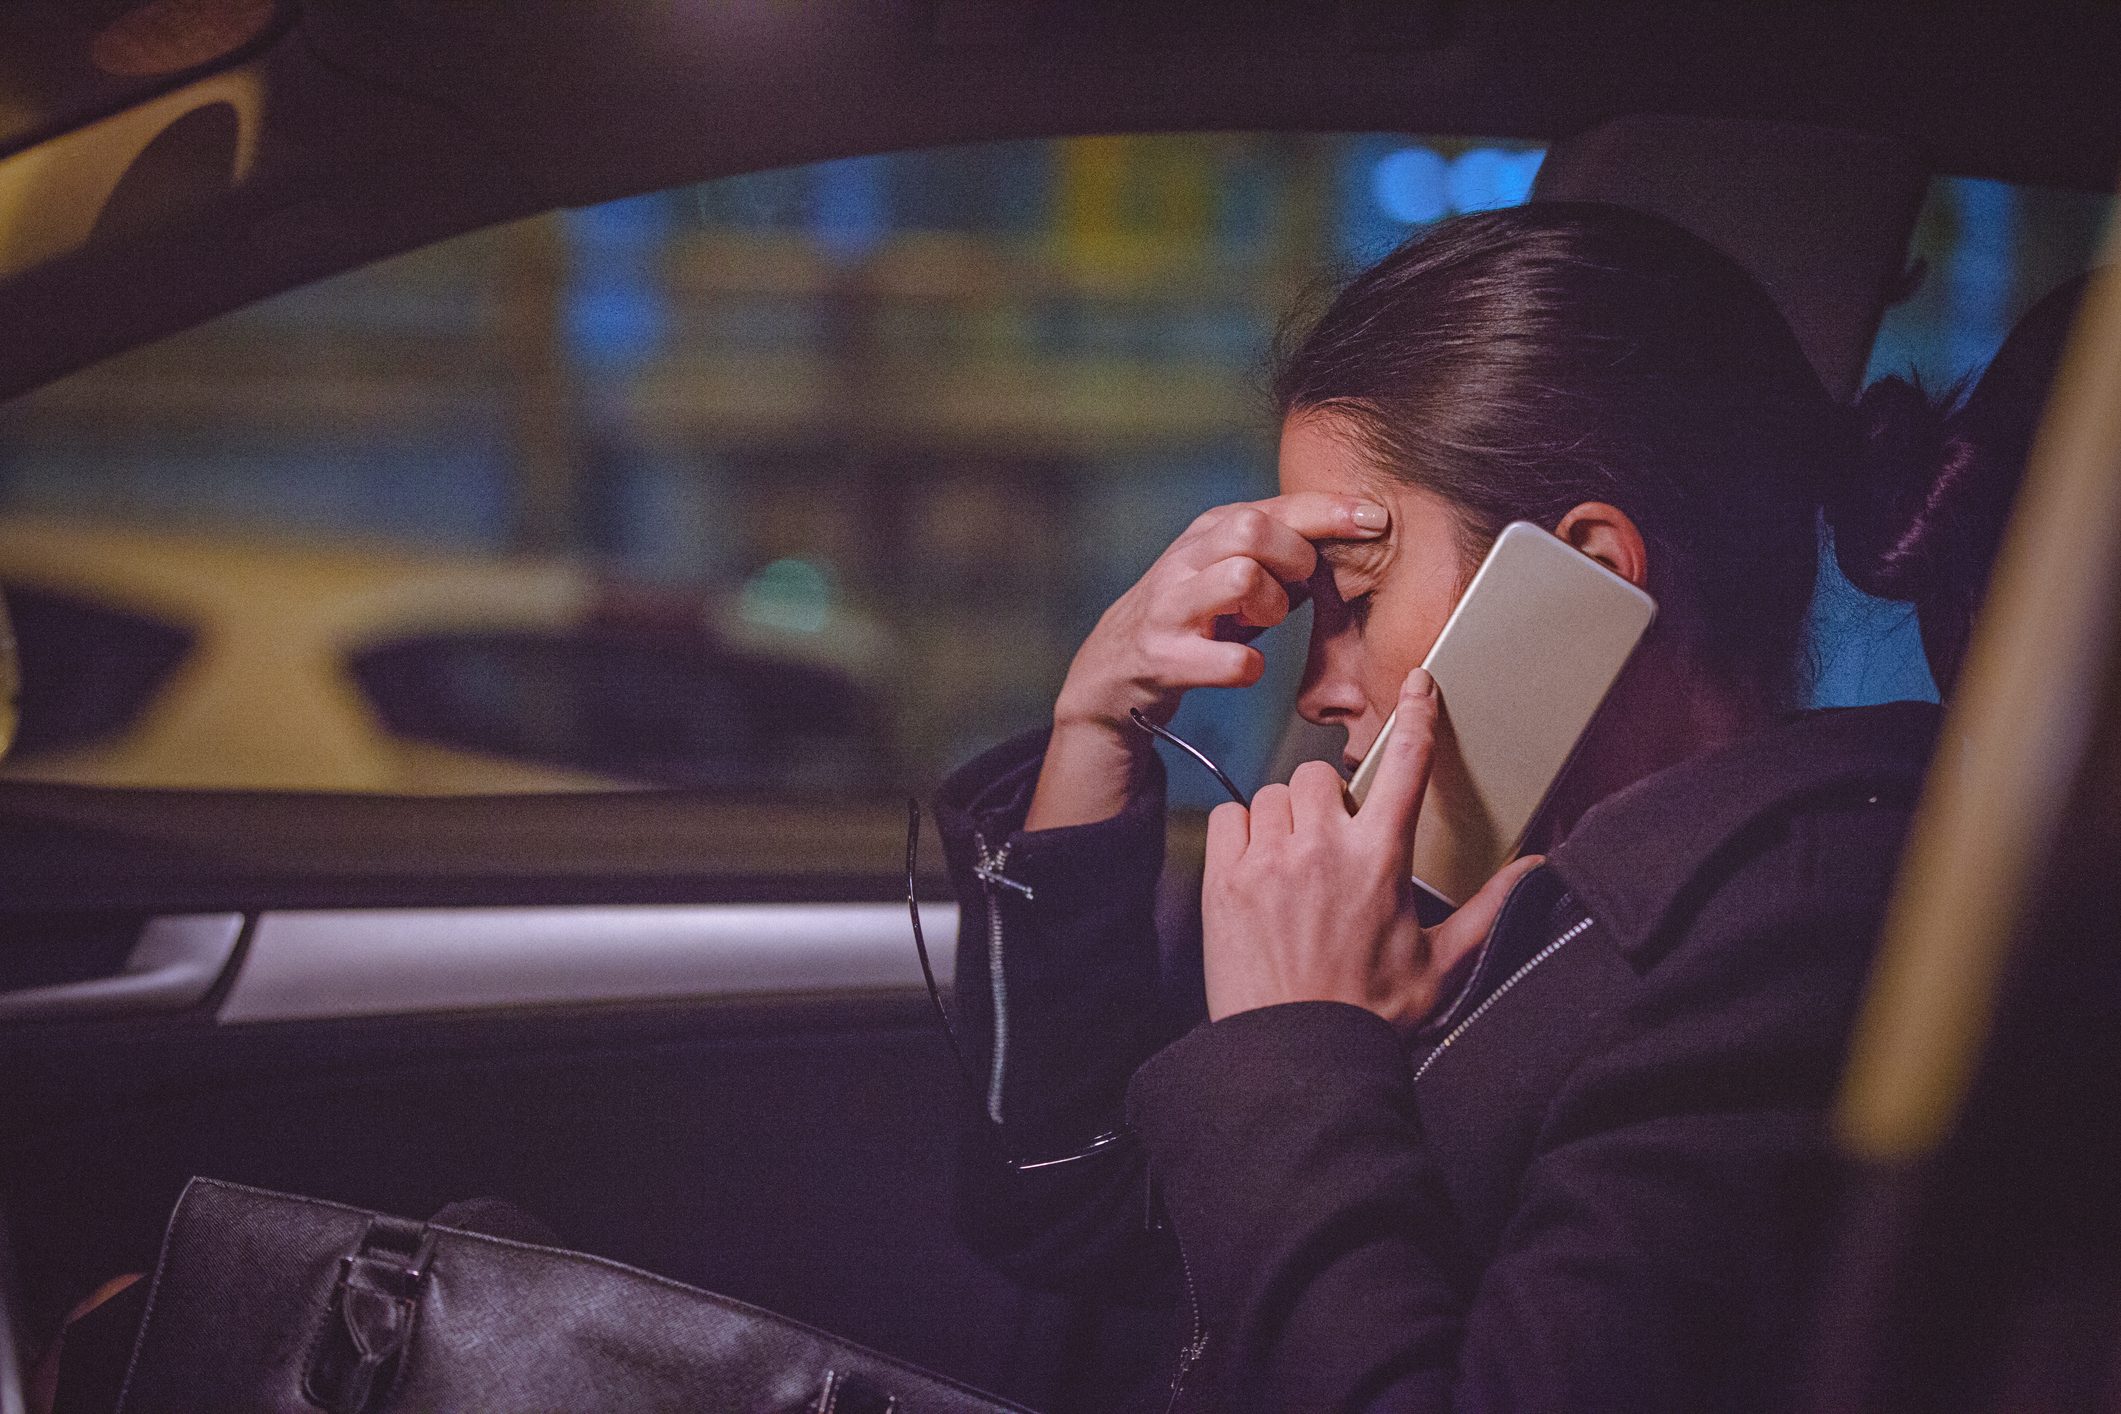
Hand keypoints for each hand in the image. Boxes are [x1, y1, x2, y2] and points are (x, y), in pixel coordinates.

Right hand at [1027, 493, 1386, 830]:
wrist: (1116, 667)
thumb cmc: (1192, 611)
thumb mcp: (1229, 563)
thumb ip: (1282, 544)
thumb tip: (1358, 528)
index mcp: (1209, 530)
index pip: (1278, 504)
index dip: (1332, 510)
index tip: (1377, 520)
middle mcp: (1187, 559)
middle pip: (1254, 529)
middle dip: (1294, 558)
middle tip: (1297, 586)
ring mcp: (1172, 606)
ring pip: (1240, 577)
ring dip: (1270, 606)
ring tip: (1261, 623)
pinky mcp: (1165, 656)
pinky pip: (1233, 659)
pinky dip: (1249, 666)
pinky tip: (1243, 664)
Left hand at [1201, 666, 1544, 1027]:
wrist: (1295, 1055)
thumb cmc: (1366, 1013)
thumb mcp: (1441, 964)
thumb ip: (1489, 909)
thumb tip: (1536, 869)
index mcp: (1381, 860)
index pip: (1405, 767)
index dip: (1416, 718)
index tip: (1419, 686)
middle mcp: (1323, 848)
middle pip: (1322, 775)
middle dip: (1329, 801)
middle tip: (1331, 844)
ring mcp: (1270, 860)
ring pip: (1275, 794)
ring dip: (1286, 820)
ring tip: (1294, 867)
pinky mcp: (1224, 878)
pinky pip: (1230, 817)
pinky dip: (1242, 835)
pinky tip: (1257, 872)